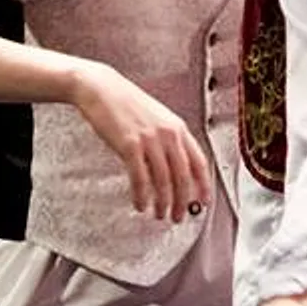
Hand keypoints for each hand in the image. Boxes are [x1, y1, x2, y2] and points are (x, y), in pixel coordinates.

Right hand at [70, 61, 213, 220]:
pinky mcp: (129, 145)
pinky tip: (140, 205)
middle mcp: (168, 134)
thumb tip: (175, 166)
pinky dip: (141, 195)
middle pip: (182, 176)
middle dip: (182, 202)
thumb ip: (168, 139)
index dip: (204, 185)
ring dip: (162, 203)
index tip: (205, 201)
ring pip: (163, 181)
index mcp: (178, 128)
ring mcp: (149, 139)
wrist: (101, 88)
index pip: (199, 162)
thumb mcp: (157, 118)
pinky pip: (140, 178)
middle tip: (178, 217)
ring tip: (159, 215)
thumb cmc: (126, 104)